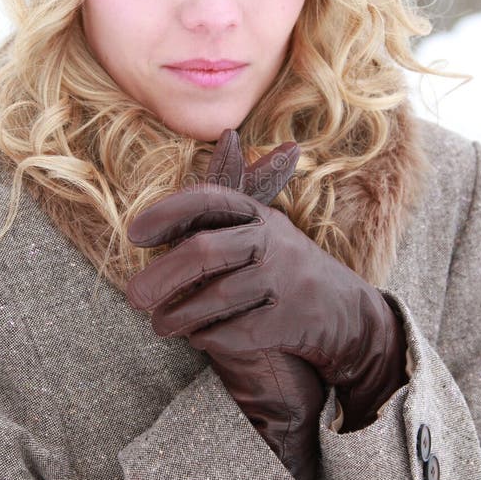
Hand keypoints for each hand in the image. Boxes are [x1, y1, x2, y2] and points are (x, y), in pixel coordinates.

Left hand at [127, 133, 406, 479]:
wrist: (348, 316)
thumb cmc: (284, 268)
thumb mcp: (261, 228)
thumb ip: (226, 208)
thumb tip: (224, 142)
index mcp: (259, 214)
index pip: (209, 199)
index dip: (168, 212)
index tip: (134, 234)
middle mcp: (273, 241)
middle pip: (205, 252)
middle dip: (162, 276)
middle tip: (132, 297)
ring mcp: (283, 281)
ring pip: (216, 297)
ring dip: (178, 315)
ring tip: (159, 324)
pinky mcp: (288, 322)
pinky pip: (234, 332)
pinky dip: (209, 337)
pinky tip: (201, 337)